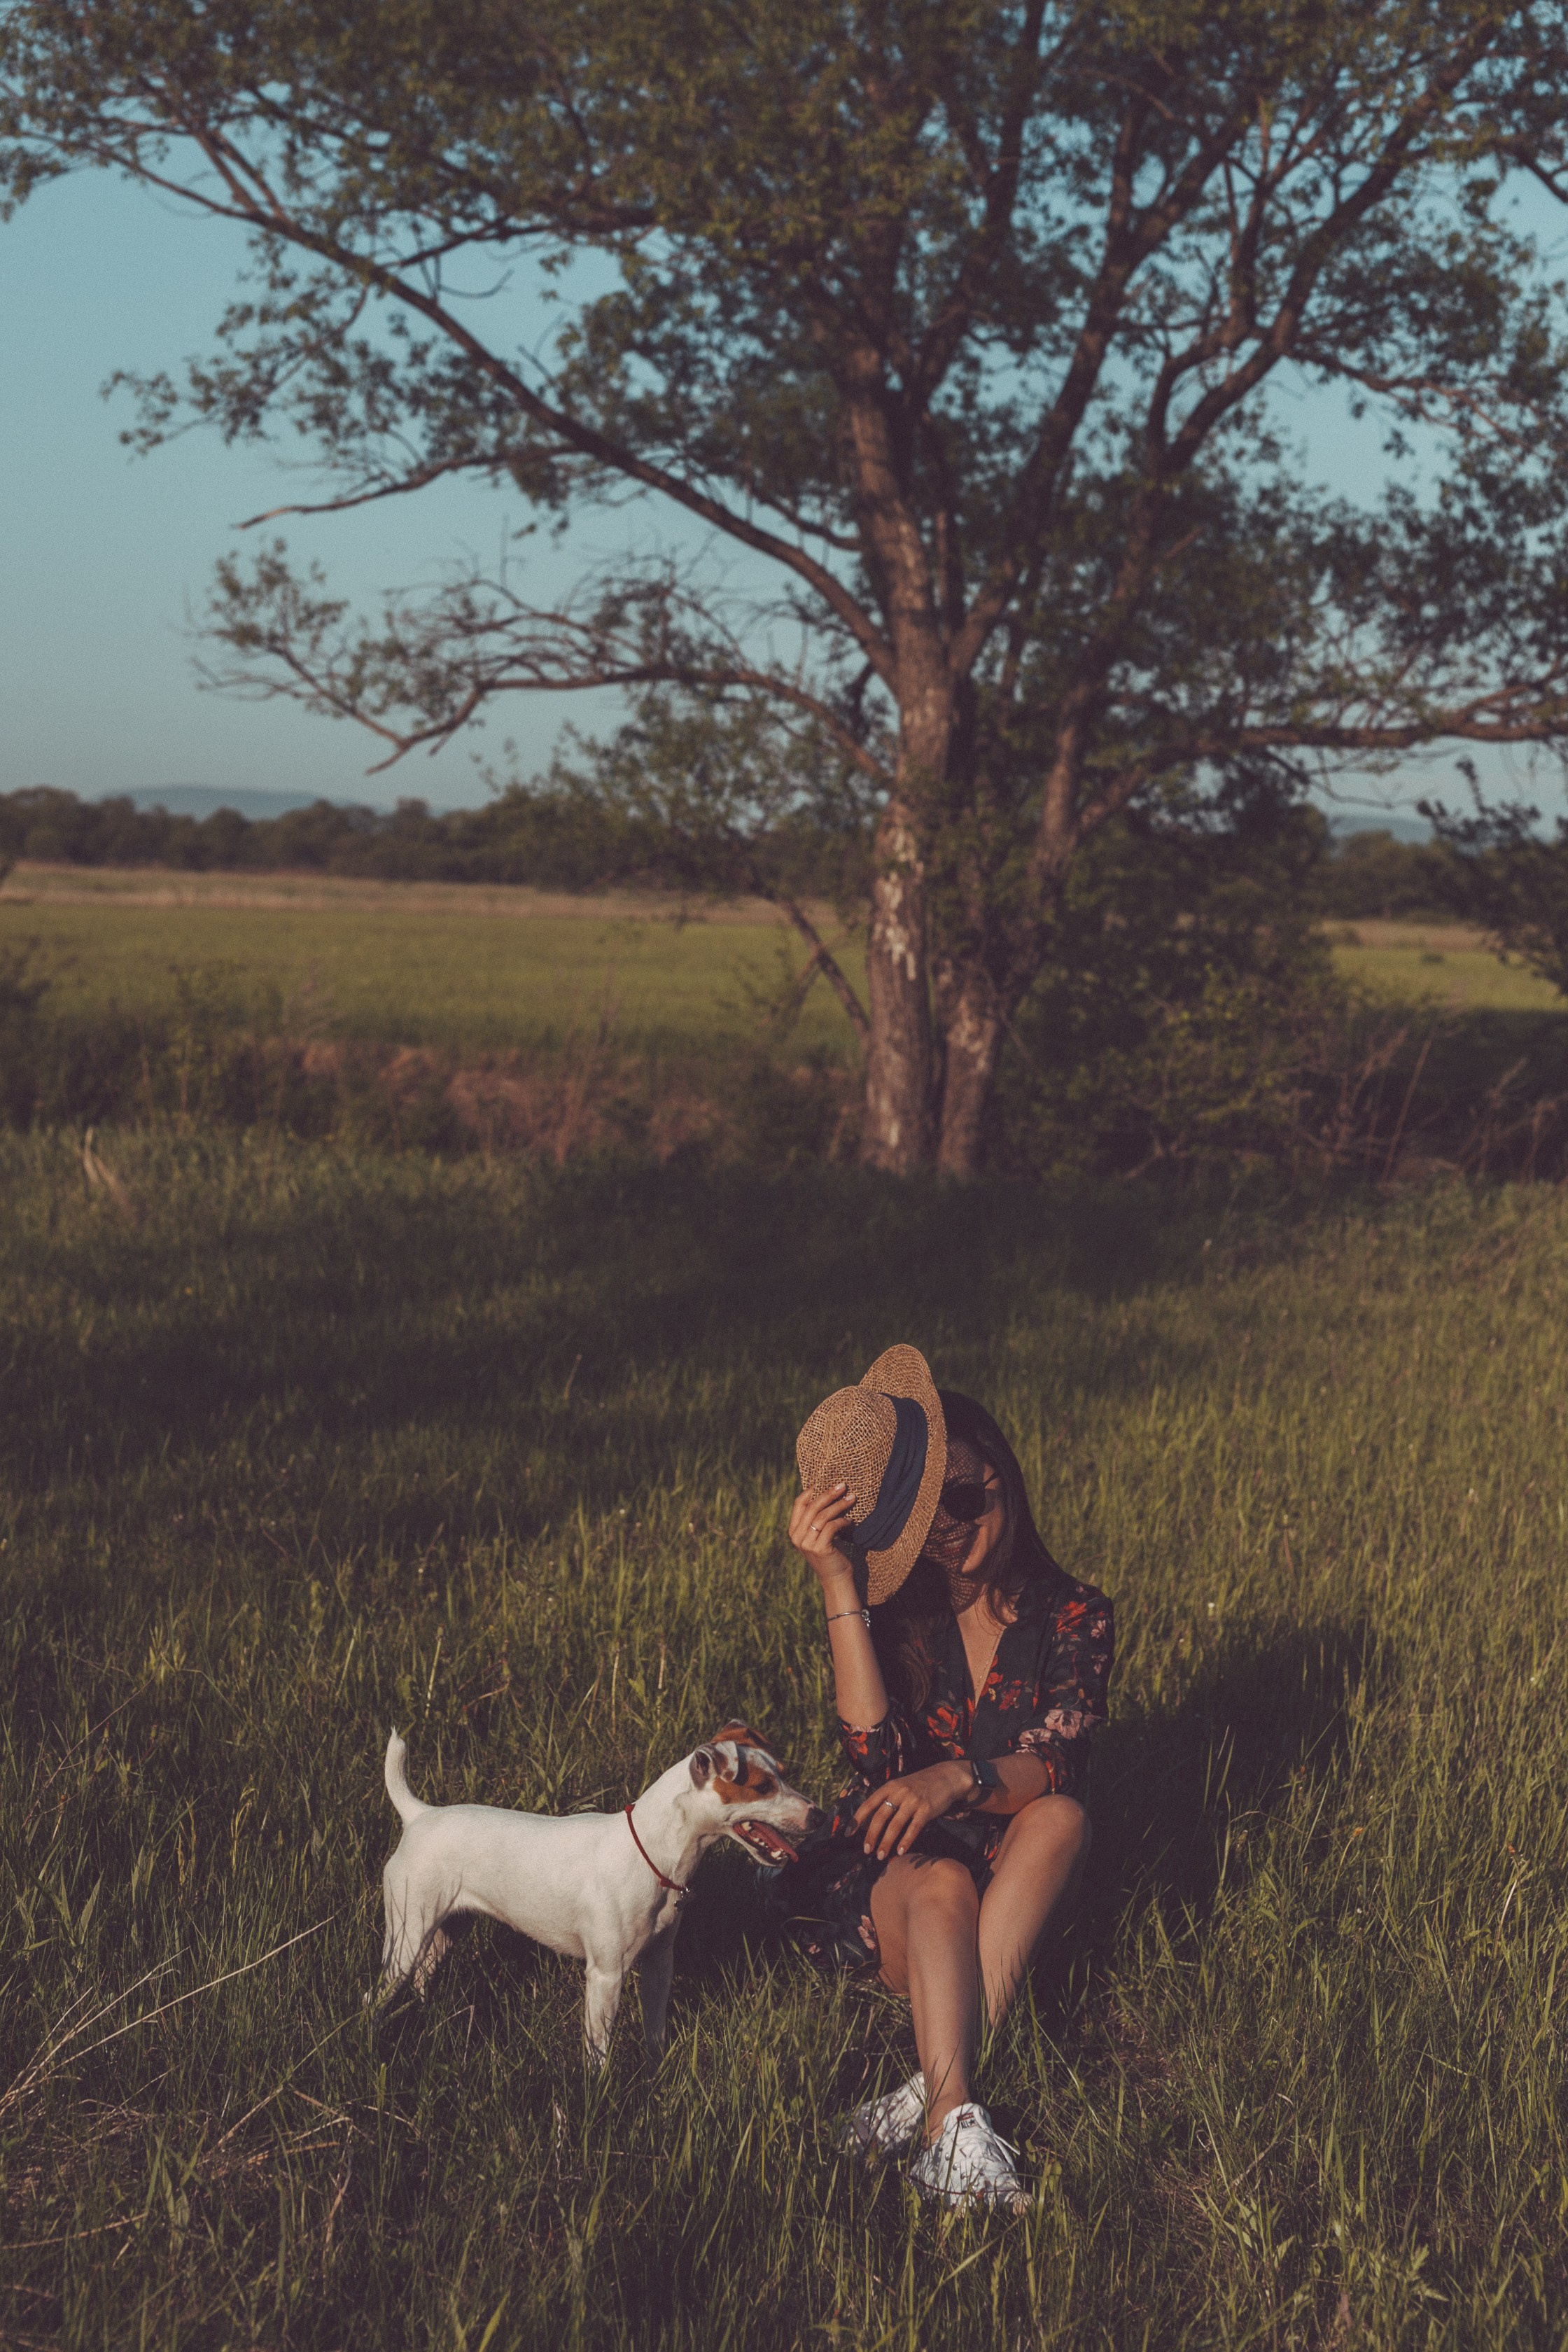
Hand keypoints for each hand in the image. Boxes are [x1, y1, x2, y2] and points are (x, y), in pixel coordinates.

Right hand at [789, 1481, 858, 1590]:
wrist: (835, 1579)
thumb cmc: (830, 1552)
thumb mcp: (819, 1534)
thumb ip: (817, 1518)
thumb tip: (828, 1492)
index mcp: (794, 1530)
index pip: (798, 1503)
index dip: (811, 1490)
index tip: (825, 1481)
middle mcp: (797, 1536)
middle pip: (812, 1507)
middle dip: (828, 1494)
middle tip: (843, 1485)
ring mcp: (807, 1544)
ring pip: (823, 1516)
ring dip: (839, 1505)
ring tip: (852, 1498)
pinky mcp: (819, 1549)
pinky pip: (832, 1527)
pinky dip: (843, 1521)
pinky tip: (851, 1520)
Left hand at [852, 1762, 973, 1859]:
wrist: (946, 1777)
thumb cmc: (920, 1785)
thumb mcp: (901, 1786)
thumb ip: (888, 1799)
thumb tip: (871, 1821)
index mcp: (889, 1786)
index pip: (868, 1804)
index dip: (857, 1819)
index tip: (848, 1833)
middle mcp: (899, 1792)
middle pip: (880, 1817)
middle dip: (871, 1836)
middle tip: (866, 1850)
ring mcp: (913, 1801)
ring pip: (895, 1825)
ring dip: (886, 1842)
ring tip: (880, 1856)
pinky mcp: (926, 1809)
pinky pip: (913, 1828)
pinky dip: (906, 1841)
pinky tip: (900, 1852)